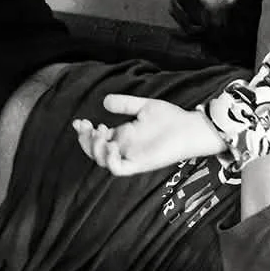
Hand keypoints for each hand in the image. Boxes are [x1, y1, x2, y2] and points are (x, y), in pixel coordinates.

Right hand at [73, 95, 225, 176]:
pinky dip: (110, 160)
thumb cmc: (171, 119)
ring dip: (95, 148)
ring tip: (100, 132)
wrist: (190, 128)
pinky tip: (111, 145)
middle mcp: (124, 148)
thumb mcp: (144, 107)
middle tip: (89, 126)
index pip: (97, 138)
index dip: (85, 133)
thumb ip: (125, 105)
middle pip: (95, 151)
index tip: (79, 121)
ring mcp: (131, 157)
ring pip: (103, 161)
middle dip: (86, 140)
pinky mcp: (140, 164)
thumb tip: (105, 101)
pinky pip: (119, 169)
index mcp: (124, 136)